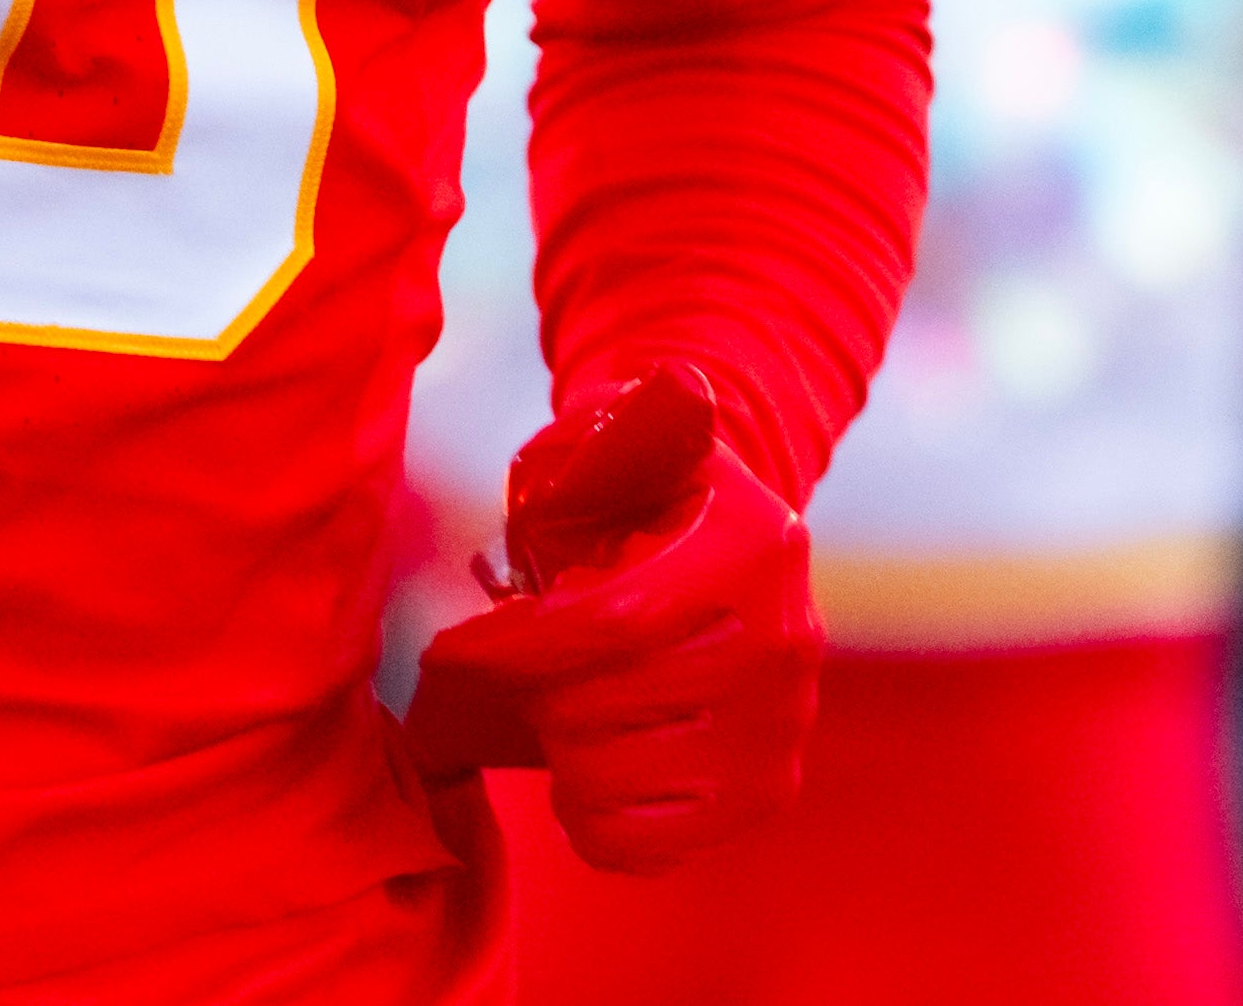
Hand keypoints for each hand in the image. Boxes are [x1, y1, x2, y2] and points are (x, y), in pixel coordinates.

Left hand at [402, 364, 821, 873]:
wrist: (711, 542)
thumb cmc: (632, 490)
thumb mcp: (618, 443)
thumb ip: (622, 431)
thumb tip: (666, 399)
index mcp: (758, 545)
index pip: (613, 626)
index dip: (514, 648)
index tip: (453, 649)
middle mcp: (790, 643)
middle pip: (601, 711)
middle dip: (527, 693)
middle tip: (506, 668)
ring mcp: (784, 730)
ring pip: (609, 782)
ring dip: (554, 747)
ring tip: (554, 701)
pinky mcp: (765, 795)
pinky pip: (638, 845)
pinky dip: (586, 813)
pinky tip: (583, 760)